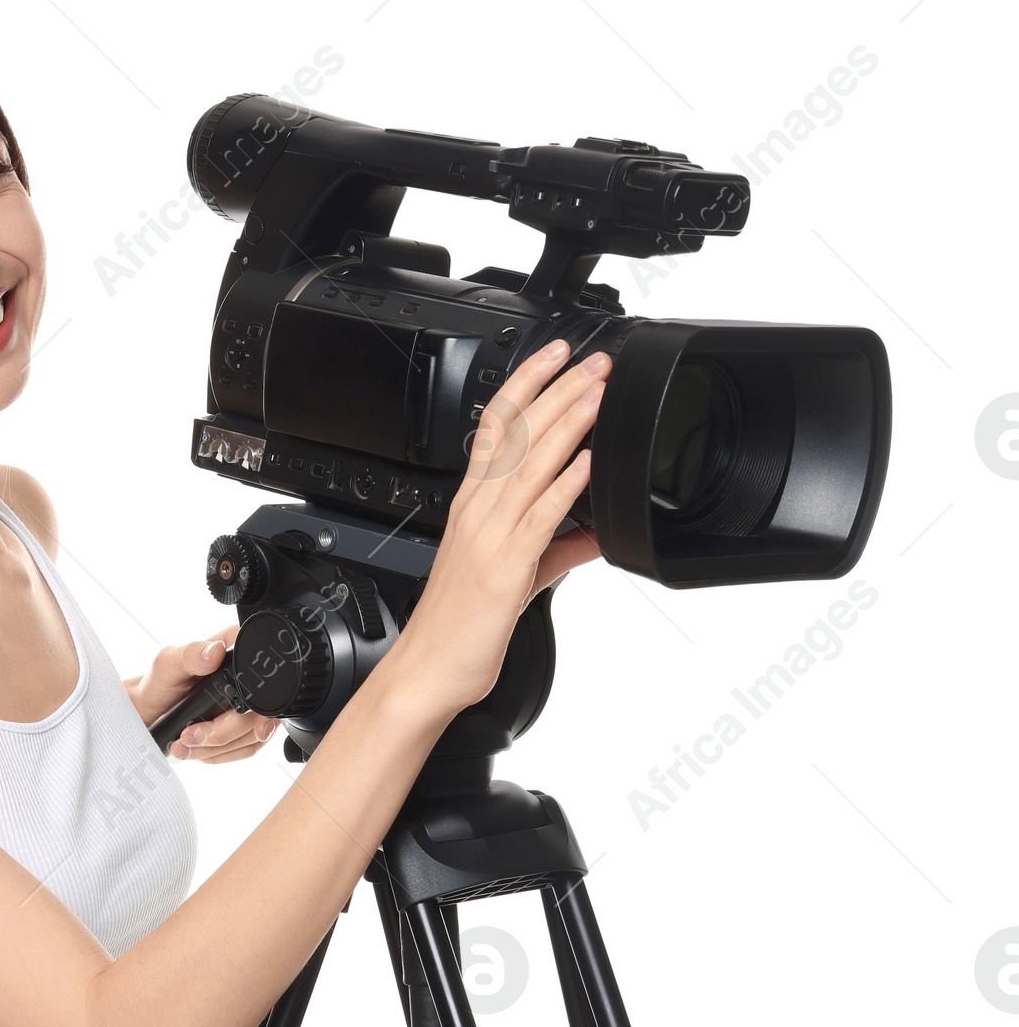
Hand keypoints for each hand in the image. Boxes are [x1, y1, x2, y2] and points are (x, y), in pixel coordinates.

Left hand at [123, 626, 279, 762]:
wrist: (149, 712)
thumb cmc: (160, 684)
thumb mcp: (168, 664)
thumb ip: (190, 654)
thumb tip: (215, 651)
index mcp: (238, 651)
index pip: (265, 674)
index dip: (256, 700)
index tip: (233, 716)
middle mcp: (250, 678)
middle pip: (259, 713)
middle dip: (224, 733)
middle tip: (191, 735)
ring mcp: (251, 706)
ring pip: (254, 735)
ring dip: (218, 748)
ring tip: (187, 745)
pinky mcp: (246, 728)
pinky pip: (246, 748)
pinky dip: (220, 755)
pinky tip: (197, 749)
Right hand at [386, 339, 610, 722]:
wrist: (428, 670)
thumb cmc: (459, 627)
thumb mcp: (517, 577)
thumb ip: (558, 549)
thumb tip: (594, 531)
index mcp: (473, 507)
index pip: (495, 428)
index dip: (524, 385)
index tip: (554, 355)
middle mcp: (478, 513)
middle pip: (517, 436)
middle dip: (558, 391)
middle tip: (594, 362)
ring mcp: (490, 536)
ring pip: (530, 465)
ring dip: (568, 423)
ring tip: (598, 391)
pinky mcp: (506, 567)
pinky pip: (540, 516)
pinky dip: (566, 484)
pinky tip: (589, 461)